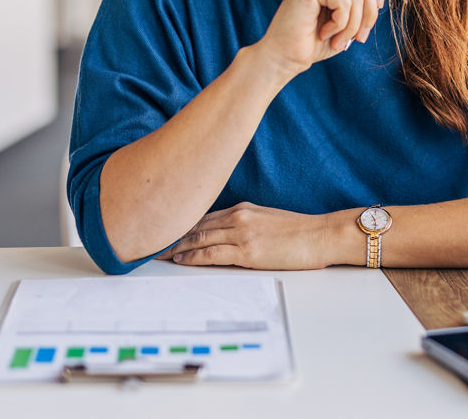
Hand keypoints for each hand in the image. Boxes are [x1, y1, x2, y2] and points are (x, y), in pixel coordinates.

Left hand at [163, 202, 342, 269]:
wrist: (322, 235)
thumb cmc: (300, 231)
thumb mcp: (269, 220)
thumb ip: (245, 223)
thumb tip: (225, 235)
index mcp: (243, 208)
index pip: (202, 215)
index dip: (179, 223)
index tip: (161, 228)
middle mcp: (238, 216)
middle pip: (194, 224)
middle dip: (169, 233)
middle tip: (145, 240)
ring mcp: (242, 233)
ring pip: (198, 238)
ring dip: (173, 247)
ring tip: (153, 253)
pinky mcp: (247, 252)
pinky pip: (211, 254)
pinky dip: (192, 256)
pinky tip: (178, 260)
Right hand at [254, 0, 391, 77]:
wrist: (286, 58)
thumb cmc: (314, 41)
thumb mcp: (350, 18)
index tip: (370, 18)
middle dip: (369, 15)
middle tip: (358, 39)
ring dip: (353, 25)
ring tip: (338, 40)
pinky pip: (345, 2)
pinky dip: (341, 25)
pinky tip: (324, 33)